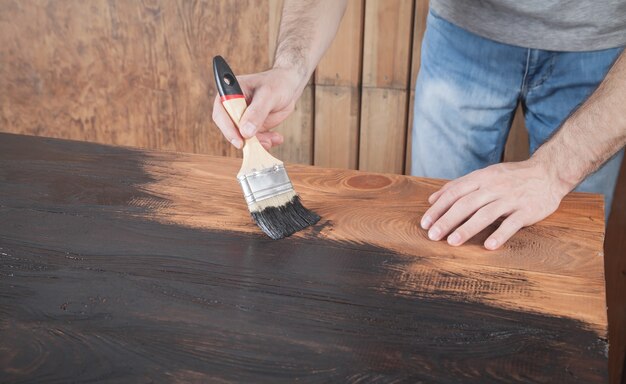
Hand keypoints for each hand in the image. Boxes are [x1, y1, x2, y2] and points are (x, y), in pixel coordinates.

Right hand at [212, 67, 304, 149]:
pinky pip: (256, 140)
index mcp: (230, 93)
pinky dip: (266, 141)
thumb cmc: (276, 83)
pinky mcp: (253, 127)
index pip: (221, 114)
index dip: (227, 129)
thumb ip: (256, 112)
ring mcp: (243, 119)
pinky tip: (277, 138)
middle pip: (231, 129)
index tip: (239, 141)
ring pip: (244, 138)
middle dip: (246, 139)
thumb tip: (245, 132)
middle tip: (261, 143)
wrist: (289, 87)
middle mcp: (233, 108)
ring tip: (273, 139)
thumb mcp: (267, 95)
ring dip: (258, 143)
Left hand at [420, 159, 571, 249]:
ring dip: (468, 228)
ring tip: (452, 242)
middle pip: (466, 204)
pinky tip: (488, 246)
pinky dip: (500, 234)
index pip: (454, 193)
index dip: (438, 208)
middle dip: (447, 220)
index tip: (425, 223)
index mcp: (481, 178)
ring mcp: (511, 198)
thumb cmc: (511, 177)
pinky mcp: (527, 210)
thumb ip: (458, 186)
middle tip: (433, 236)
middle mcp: (494, 187)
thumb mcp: (484, 175)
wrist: (548, 172)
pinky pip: (512, 223)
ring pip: (486, 214)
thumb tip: (432, 199)